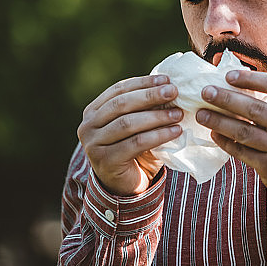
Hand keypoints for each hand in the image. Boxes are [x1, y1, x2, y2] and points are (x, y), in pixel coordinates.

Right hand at [78, 75, 182, 195]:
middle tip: (174, 92)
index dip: (143, 83)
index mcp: (93, 111)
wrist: (125, 185)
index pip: (119, 89)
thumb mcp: (137, 124)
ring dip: (156, 116)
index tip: (167, 80)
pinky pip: (135, 143)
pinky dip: (158, 135)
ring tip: (178, 114)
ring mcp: (93, 144)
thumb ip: (145, 106)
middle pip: (121, 104)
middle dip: (150, 96)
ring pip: (128, 123)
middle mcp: (88, 126)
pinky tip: (175, 132)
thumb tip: (169, 85)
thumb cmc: (134, 149)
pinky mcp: (105, 161)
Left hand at [196, 70, 266, 204]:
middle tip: (206, 92)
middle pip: (256, 109)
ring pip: (244, 132)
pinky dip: (225, 142)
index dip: (250, 79)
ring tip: (201, 113)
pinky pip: (242, 151)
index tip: (227, 76)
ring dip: (219, 121)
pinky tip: (214, 133)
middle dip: (226, 99)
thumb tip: (240, 82)